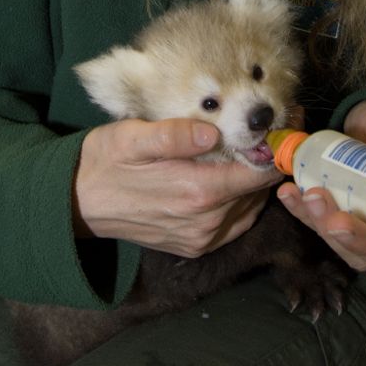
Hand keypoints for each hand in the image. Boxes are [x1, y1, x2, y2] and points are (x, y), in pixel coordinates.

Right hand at [72, 118, 281, 257]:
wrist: (77, 202)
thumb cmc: (105, 161)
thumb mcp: (132, 137)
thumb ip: (173, 135)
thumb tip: (210, 132)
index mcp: (196, 192)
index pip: (258, 172)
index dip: (277, 146)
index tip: (289, 119)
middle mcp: (205, 222)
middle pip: (259, 190)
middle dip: (271, 158)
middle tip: (278, 125)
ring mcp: (200, 239)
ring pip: (250, 208)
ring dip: (258, 180)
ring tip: (258, 147)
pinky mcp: (193, 246)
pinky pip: (234, 224)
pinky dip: (242, 201)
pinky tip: (233, 176)